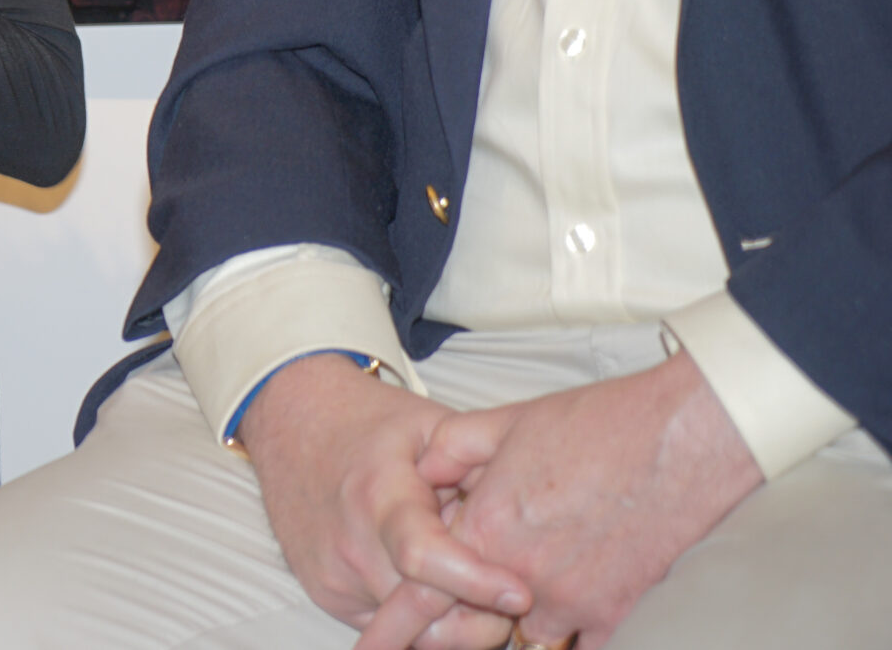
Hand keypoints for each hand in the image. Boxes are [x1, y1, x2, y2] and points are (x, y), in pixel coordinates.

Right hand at [237, 354, 529, 643]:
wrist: (289, 418)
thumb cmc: (367, 421)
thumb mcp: (431, 424)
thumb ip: (478, 466)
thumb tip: (525, 517)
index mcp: (378, 494)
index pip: (424, 556)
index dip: (476, 583)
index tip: (521, 593)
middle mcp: (349, 543)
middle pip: (426, 613)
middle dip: (481, 613)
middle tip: (509, 589)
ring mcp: (333, 575)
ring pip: (411, 631)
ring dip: (451, 617)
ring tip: (469, 578)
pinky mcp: (325, 593)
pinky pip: (388, 626)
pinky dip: (419, 616)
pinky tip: (432, 581)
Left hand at [389, 353, 762, 649]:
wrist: (680, 438)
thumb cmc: (599, 424)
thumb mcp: (502, 423)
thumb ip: (449, 453)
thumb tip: (422, 475)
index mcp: (486, 527)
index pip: (421, 592)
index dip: (393, 623)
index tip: (370, 645)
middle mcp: (522, 576)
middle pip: (470, 624)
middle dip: (455, 622)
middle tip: (447, 614)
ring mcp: (571, 600)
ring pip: (522, 637)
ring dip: (511, 623)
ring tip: (515, 594)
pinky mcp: (615, 611)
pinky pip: (576, 642)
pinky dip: (563, 630)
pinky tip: (560, 603)